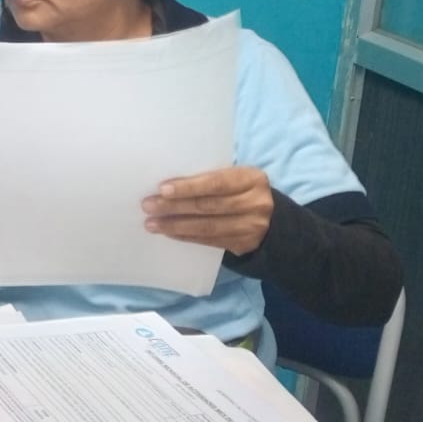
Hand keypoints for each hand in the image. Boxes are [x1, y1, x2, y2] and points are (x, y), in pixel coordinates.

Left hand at [141, 166, 273, 255]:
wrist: (274, 219)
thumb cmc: (242, 190)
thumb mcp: (236, 177)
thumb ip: (211, 178)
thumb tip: (169, 185)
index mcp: (252, 178)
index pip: (216, 183)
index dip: (189, 187)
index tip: (163, 189)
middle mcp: (255, 203)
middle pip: (208, 206)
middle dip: (174, 206)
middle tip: (148, 205)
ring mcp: (252, 226)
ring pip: (207, 226)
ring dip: (175, 225)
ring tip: (152, 223)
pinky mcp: (244, 244)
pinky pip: (210, 241)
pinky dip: (186, 236)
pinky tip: (169, 232)